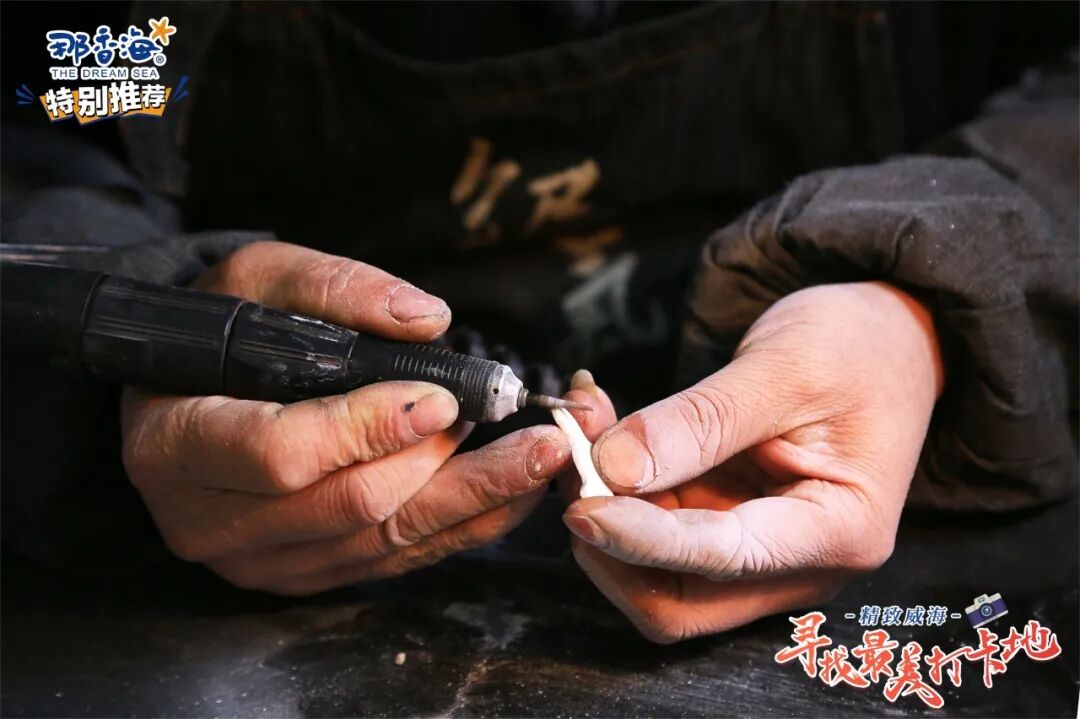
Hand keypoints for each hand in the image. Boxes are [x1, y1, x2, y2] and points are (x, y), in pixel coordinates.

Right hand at [123, 241, 570, 593]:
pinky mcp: (304, 574)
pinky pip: (392, 560)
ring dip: (472, 501)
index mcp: (176, 444)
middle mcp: (210, 520)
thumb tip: (427, 320)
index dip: (367, 429)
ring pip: (382, 542)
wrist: (188, 391)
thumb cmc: (220, 329)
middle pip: (348, 507)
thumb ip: (334, 288)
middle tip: (523, 432)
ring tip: (539, 461)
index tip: (442, 400)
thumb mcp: (257, 279)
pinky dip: (459, 527)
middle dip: (445, 467)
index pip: (281, 453)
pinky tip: (511, 494)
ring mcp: (259, 560)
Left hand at [561, 283, 943, 641]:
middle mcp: (799, 563)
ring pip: (654, 574)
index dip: (643, 538)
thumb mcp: (783, 367)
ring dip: (604, 515)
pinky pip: (656, 534)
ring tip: (584, 430)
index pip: (724, 558)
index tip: (583, 503)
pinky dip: (617, 494)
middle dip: (611, 546)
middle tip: (572, 464)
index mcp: (838, 530)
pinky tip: (602, 434)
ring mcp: (760, 554)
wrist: (887, 340)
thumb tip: (614, 467)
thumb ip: (701, 421)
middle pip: (680, 599)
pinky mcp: (727, 529)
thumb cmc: (855, 347)